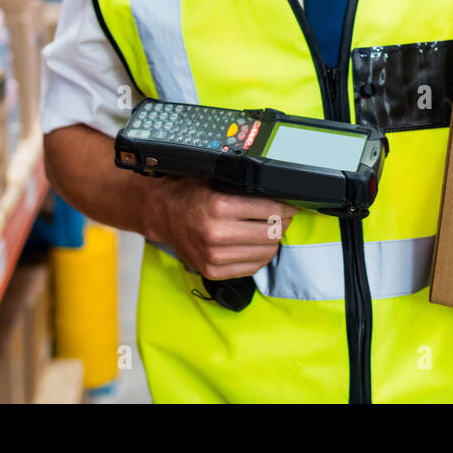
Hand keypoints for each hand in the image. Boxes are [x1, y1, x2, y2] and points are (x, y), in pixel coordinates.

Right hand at [144, 176, 295, 280]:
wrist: (162, 214)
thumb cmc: (190, 194)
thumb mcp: (216, 181)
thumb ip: (244, 189)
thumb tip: (279, 195)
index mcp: (219, 206)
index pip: (270, 211)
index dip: (286, 208)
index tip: (290, 207)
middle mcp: (217, 233)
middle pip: (271, 233)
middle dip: (282, 225)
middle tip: (282, 219)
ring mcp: (214, 256)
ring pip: (265, 253)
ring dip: (272, 242)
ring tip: (268, 232)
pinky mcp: (213, 271)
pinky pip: (252, 268)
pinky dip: (259, 257)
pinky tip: (255, 246)